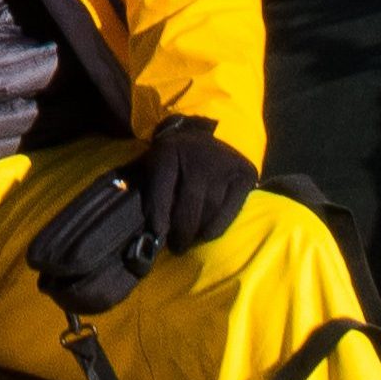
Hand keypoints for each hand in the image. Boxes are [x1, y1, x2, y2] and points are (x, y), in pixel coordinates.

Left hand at [133, 116, 255, 251]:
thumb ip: (143, 188)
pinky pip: (230, 211)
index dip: (158, 215)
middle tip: (176, 247)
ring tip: (189, 240)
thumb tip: (136, 223)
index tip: (157, 234)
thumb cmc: (177, 158)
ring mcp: (224, 166)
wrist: (214, 132)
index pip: (161, 189)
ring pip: (209, 211)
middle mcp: (198, 157)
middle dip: (180, 232)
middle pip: (188, 206)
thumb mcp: (155, 162)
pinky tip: (207, 232)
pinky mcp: (244, 175)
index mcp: (168, 152)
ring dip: (198, 232)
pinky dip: (217, 226)